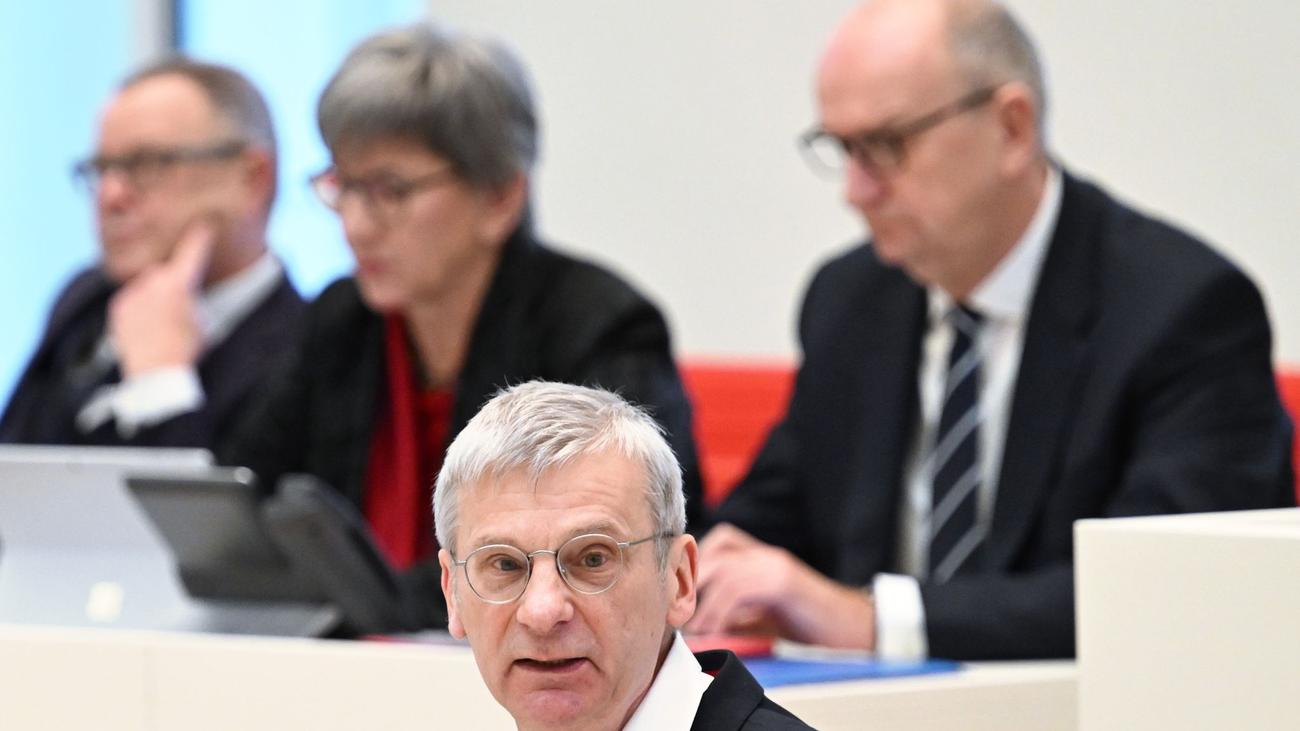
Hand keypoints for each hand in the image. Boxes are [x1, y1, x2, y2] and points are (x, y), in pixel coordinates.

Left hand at [109, 221, 214, 377]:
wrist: (154, 373)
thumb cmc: (186, 349)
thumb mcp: (202, 319)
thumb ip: (193, 297)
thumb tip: (187, 290)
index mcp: (179, 282)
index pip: (193, 249)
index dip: (201, 235)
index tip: (204, 223)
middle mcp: (153, 280)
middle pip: (166, 270)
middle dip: (173, 281)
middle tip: (179, 306)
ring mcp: (133, 293)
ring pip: (148, 285)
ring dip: (155, 296)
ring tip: (162, 324)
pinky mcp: (118, 306)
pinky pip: (132, 299)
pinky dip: (140, 308)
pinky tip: (148, 328)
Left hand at [688, 523, 875, 649]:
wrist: (856, 631)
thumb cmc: (810, 626)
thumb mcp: (764, 619)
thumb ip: (734, 616)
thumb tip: (695, 626)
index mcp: (763, 558)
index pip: (719, 542)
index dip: (696, 565)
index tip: (682, 596)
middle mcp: (767, 555)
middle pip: (715, 551)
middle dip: (692, 582)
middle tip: (678, 613)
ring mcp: (776, 564)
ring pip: (724, 569)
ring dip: (702, 601)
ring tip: (694, 628)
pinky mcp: (784, 581)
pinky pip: (740, 588)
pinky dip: (719, 611)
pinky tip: (713, 630)